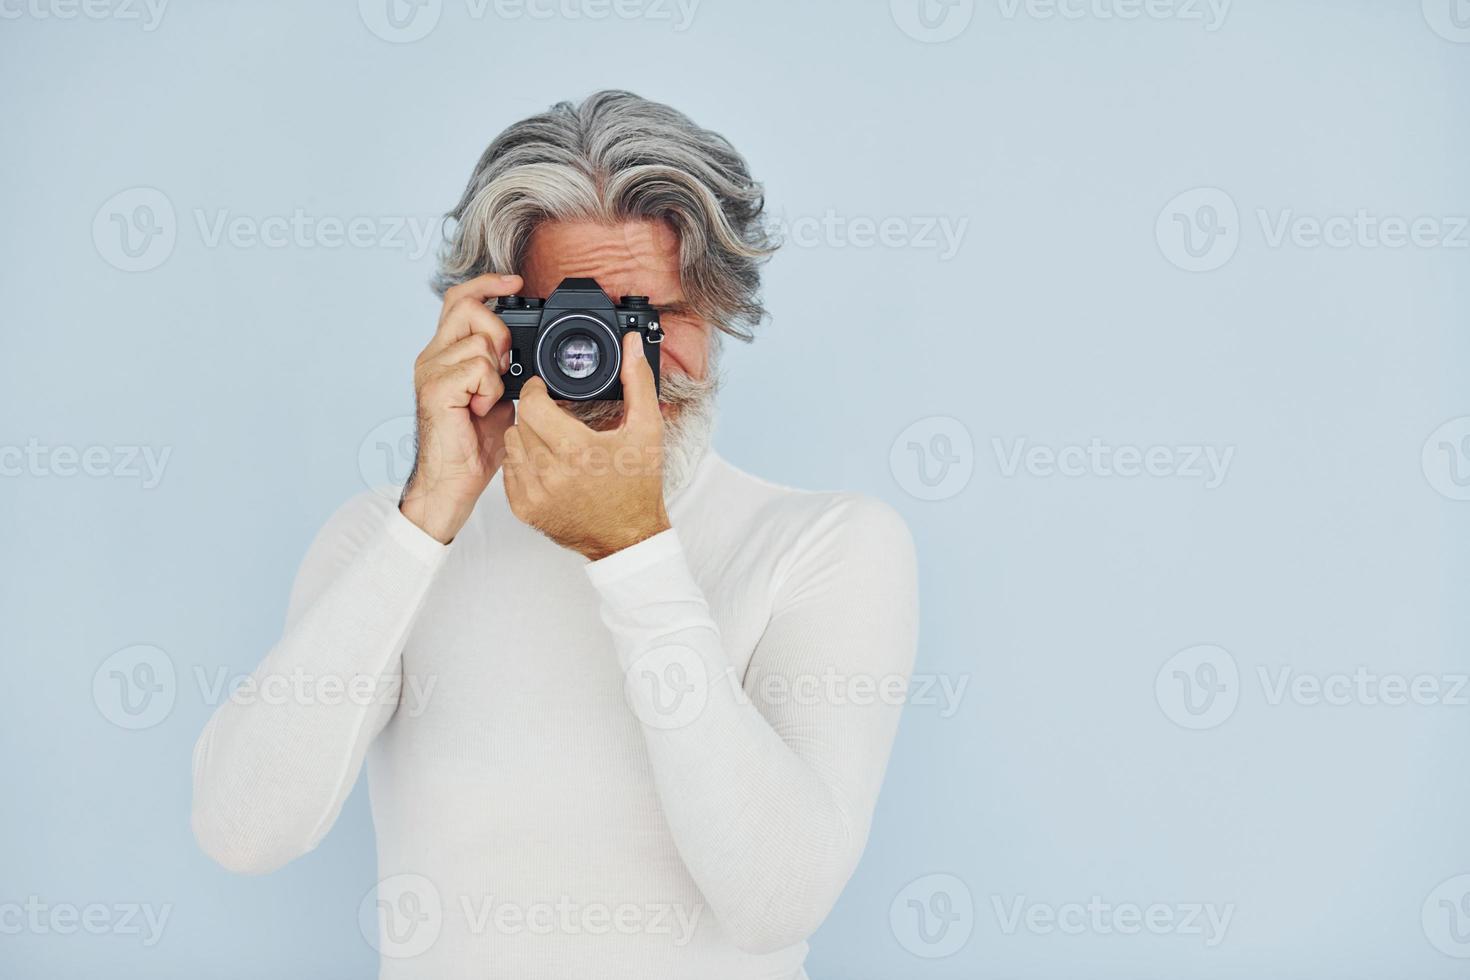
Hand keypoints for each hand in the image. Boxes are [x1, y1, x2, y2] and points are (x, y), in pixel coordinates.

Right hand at [400, 273, 521, 543]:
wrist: (451, 483)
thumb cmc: (472, 446)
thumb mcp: (496, 396)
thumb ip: (501, 367)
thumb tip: (523, 349)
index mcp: (445, 354)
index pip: (460, 299)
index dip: (488, 283)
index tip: (516, 282)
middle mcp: (432, 356)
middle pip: (469, 307)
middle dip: (499, 333)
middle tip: (500, 372)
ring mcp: (430, 370)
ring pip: (479, 341)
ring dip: (495, 373)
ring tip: (484, 401)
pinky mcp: (435, 388)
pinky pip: (477, 368)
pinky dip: (489, 390)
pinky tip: (478, 411)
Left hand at [503, 332, 670, 560]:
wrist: (628, 536)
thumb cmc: (638, 488)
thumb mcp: (646, 431)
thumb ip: (637, 382)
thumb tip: (632, 345)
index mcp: (578, 452)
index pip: (533, 405)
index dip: (537, 390)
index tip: (544, 389)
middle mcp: (551, 475)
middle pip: (521, 422)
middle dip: (536, 413)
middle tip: (554, 415)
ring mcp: (534, 495)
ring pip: (512, 445)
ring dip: (527, 436)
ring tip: (551, 439)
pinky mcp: (524, 510)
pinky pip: (509, 471)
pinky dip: (522, 462)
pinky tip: (546, 463)